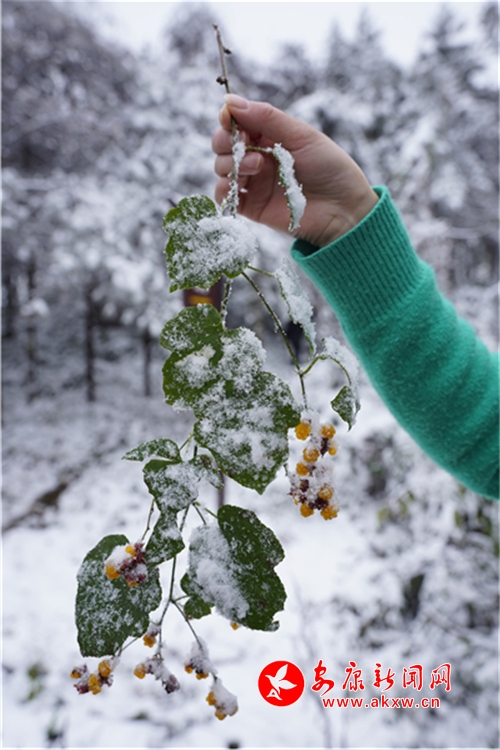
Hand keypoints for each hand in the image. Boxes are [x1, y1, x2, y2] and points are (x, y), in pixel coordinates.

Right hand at [212, 95, 377, 247]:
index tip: (229, 118)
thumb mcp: (301, 135)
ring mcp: (253, 182)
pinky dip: (224, 188)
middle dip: (226, 141)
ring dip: (231, 163)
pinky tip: (241, 184)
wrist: (342, 210)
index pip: (236, 121)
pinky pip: (223, 195)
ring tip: (257, 166)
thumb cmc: (330, 168)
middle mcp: (257, 157)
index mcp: (269, 136)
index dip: (228, 118)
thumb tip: (230, 100)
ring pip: (220, 167)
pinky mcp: (251, 206)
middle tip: (244, 144)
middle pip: (222, 144)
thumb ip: (266, 118)